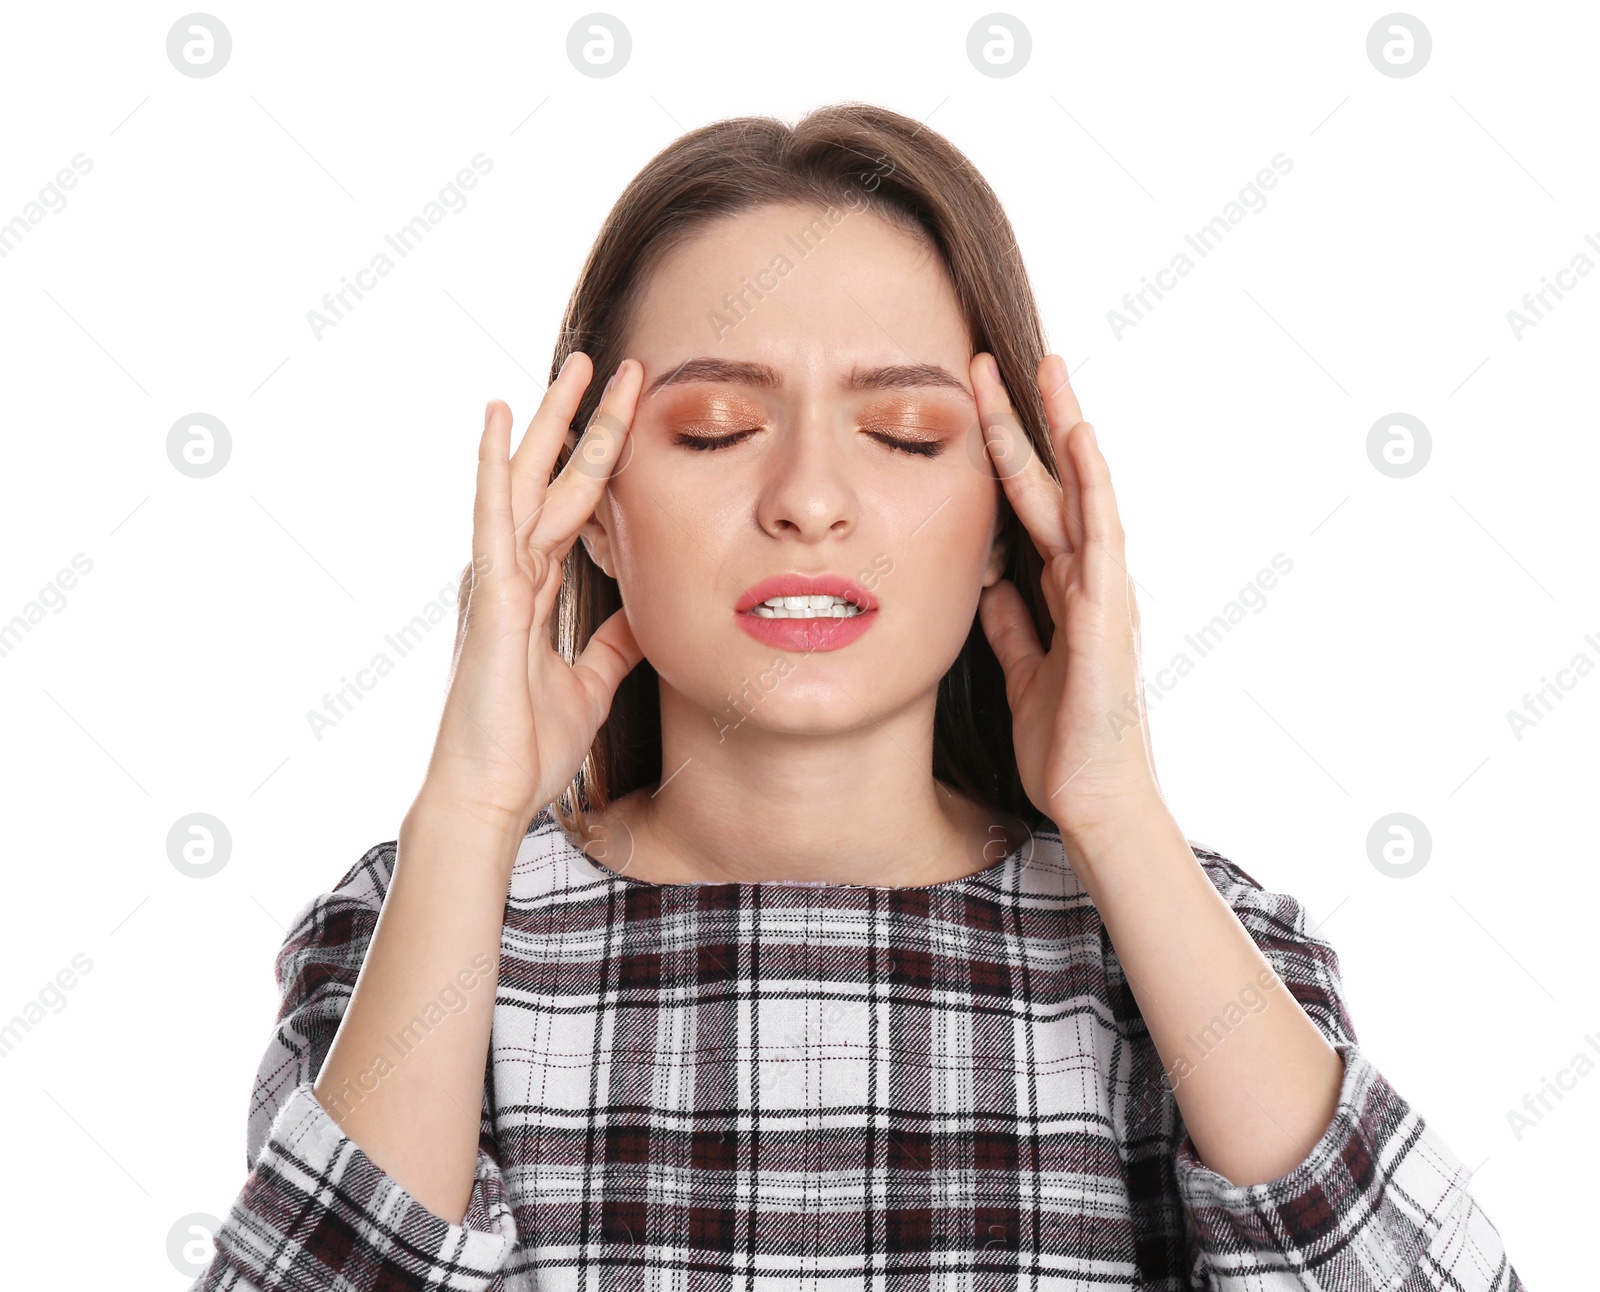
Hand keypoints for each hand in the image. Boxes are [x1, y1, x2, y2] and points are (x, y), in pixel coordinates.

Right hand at [417, 353, 645, 833]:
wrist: (491, 795)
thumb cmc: (528, 746)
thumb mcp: (589, 683)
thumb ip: (612, 645)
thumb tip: (642, 614)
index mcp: (533, 590)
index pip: (576, 506)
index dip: (602, 458)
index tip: (630, 412)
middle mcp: (511, 572)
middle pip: (553, 478)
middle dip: (581, 420)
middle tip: (610, 362)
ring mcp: (497, 579)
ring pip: (530, 482)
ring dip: (551, 421)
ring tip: (575, 366)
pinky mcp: (490, 597)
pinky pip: (494, 518)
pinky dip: (497, 466)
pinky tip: (500, 417)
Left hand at [970, 351, 1165, 849]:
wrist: (1092, 799)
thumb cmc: (1062, 739)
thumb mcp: (1021, 666)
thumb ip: (1012, 619)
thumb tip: (988, 579)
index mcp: (1064, 586)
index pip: (1028, 501)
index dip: (1001, 448)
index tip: (971, 397)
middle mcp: (1088, 576)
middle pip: (1053, 480)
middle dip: (1024, 418)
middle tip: (995, 357)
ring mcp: (1104, 589)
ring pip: (1082, 491)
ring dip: (1062, 427)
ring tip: (1045, 368)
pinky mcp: (1109, 613)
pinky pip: (1101, 536)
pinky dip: (1092, 485)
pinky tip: (1080, 440)